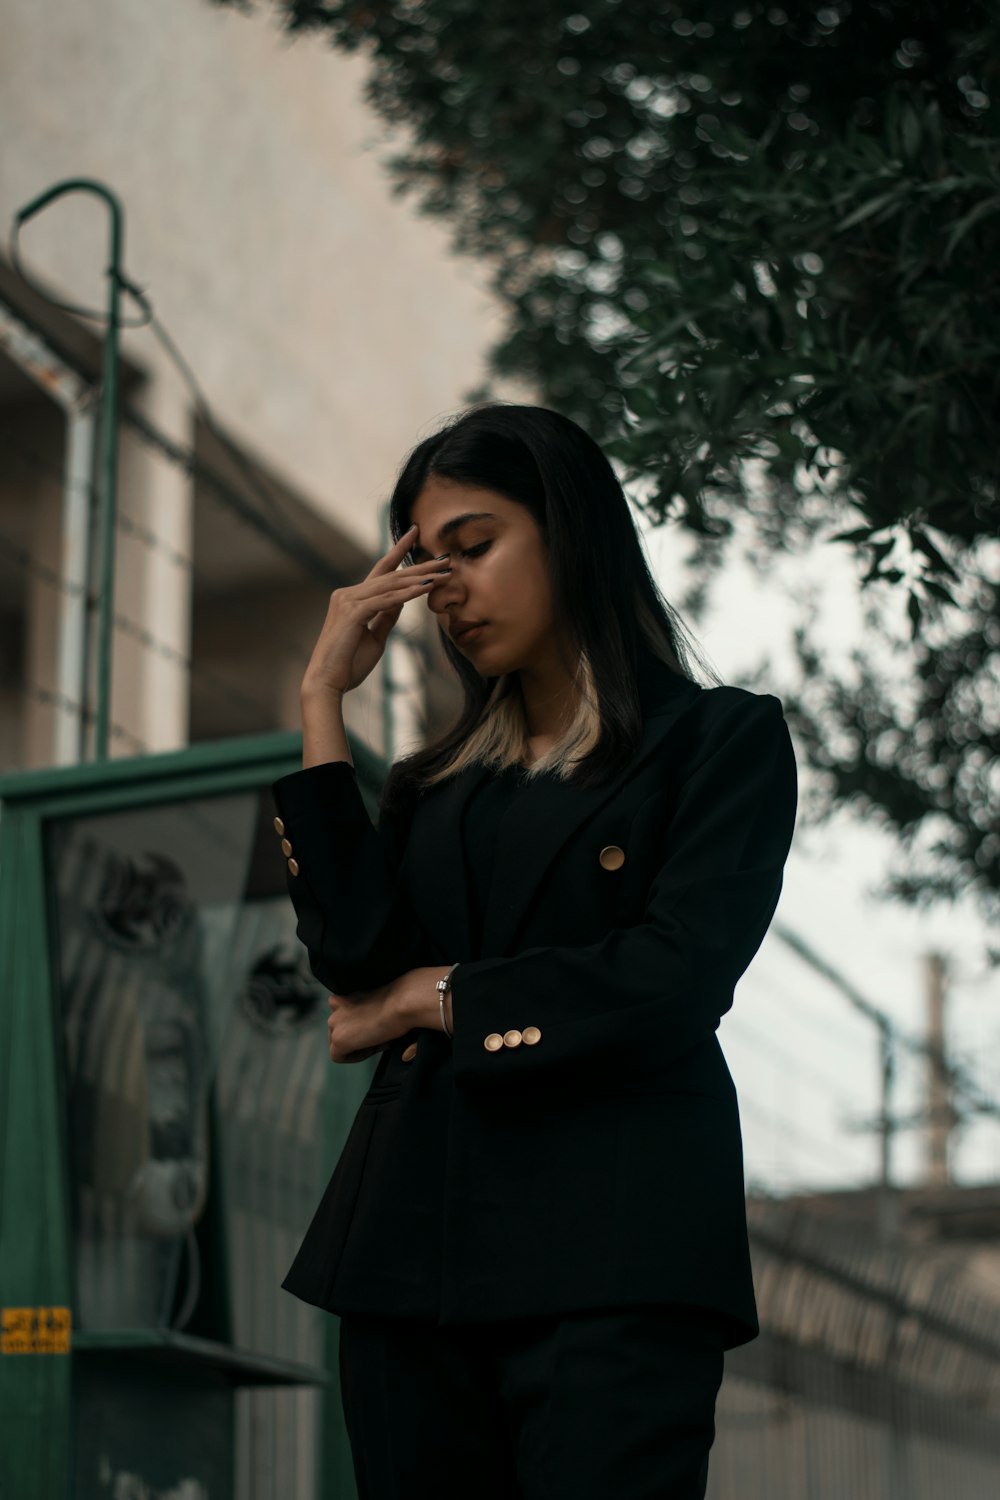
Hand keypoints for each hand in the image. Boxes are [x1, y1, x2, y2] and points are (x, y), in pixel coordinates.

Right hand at [302, 523, 450, 698]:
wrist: (327, 683)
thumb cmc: (349, 664)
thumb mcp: (376, 637)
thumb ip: (387, 616)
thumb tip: (403, 600)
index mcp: (353, 598)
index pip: (381, 569)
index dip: (399, 550)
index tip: (416, 533)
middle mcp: (348, 594)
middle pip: (390, 575)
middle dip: (420, 566)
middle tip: (445, 559)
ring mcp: (348, 601)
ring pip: (390, 585)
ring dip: (420, 579)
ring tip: (443, 574)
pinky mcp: (352, 613)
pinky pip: (385, 601)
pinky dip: (406, 595)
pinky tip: (425, 590)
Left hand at [326, 967, 452, 1063]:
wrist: (403, 1002)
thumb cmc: (398, 1001)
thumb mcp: (376, 1004)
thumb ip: (364, 1014)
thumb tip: (368, 1031)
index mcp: (342, 996)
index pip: (343, 1019)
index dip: (361, 1028)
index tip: (378, 1028)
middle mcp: (334, 1007)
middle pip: (340, 1032)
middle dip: (358, 1037)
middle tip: (380, 1035)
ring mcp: (334, 1023)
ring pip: (339, 1044)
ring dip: (358, 1045)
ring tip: (379, 1038)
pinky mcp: (339, 1040)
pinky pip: (339, 1057)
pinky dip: (357, 1056)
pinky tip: (374, 1046)